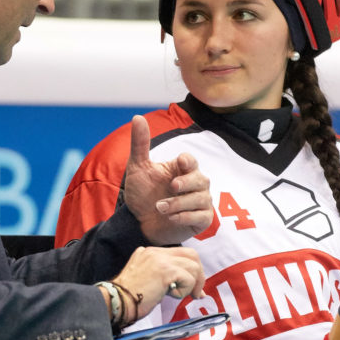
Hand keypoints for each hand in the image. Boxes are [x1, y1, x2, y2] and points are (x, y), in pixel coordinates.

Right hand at [109, 245, 205, 322]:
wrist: (117, 302)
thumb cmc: (128, 298)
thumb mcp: (146, 279)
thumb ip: (163, 275)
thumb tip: (185, 283)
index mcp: (150, 252)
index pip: (180, 254)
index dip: (191, 270)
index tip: (193, 287)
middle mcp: (155, 252)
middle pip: (191, 254)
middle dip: (199, 274)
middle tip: (196, 293)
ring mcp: (160, 259)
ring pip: (193, 266)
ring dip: (191, 285)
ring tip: (177, 295)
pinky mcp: (165, 270)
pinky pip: (188, 278)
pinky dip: (184, 290)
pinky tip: (170, 296)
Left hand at [121, 115, 213, 244]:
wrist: (139, 223)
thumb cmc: (142, 194)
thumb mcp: (137, 168)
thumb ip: (140, 144)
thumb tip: (137, 117)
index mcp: (182, 170)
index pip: (191, 161)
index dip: (188, 161)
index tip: (180, 163)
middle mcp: (195, 184)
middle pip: (201, 179)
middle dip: (186, 183)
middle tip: (172, 187)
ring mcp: (200, 202)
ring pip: (200, 199)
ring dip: (179, 203)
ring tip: (160, 207)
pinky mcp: (202, 220)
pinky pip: (202, 216)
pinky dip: (186, 217)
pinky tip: (171, 218)